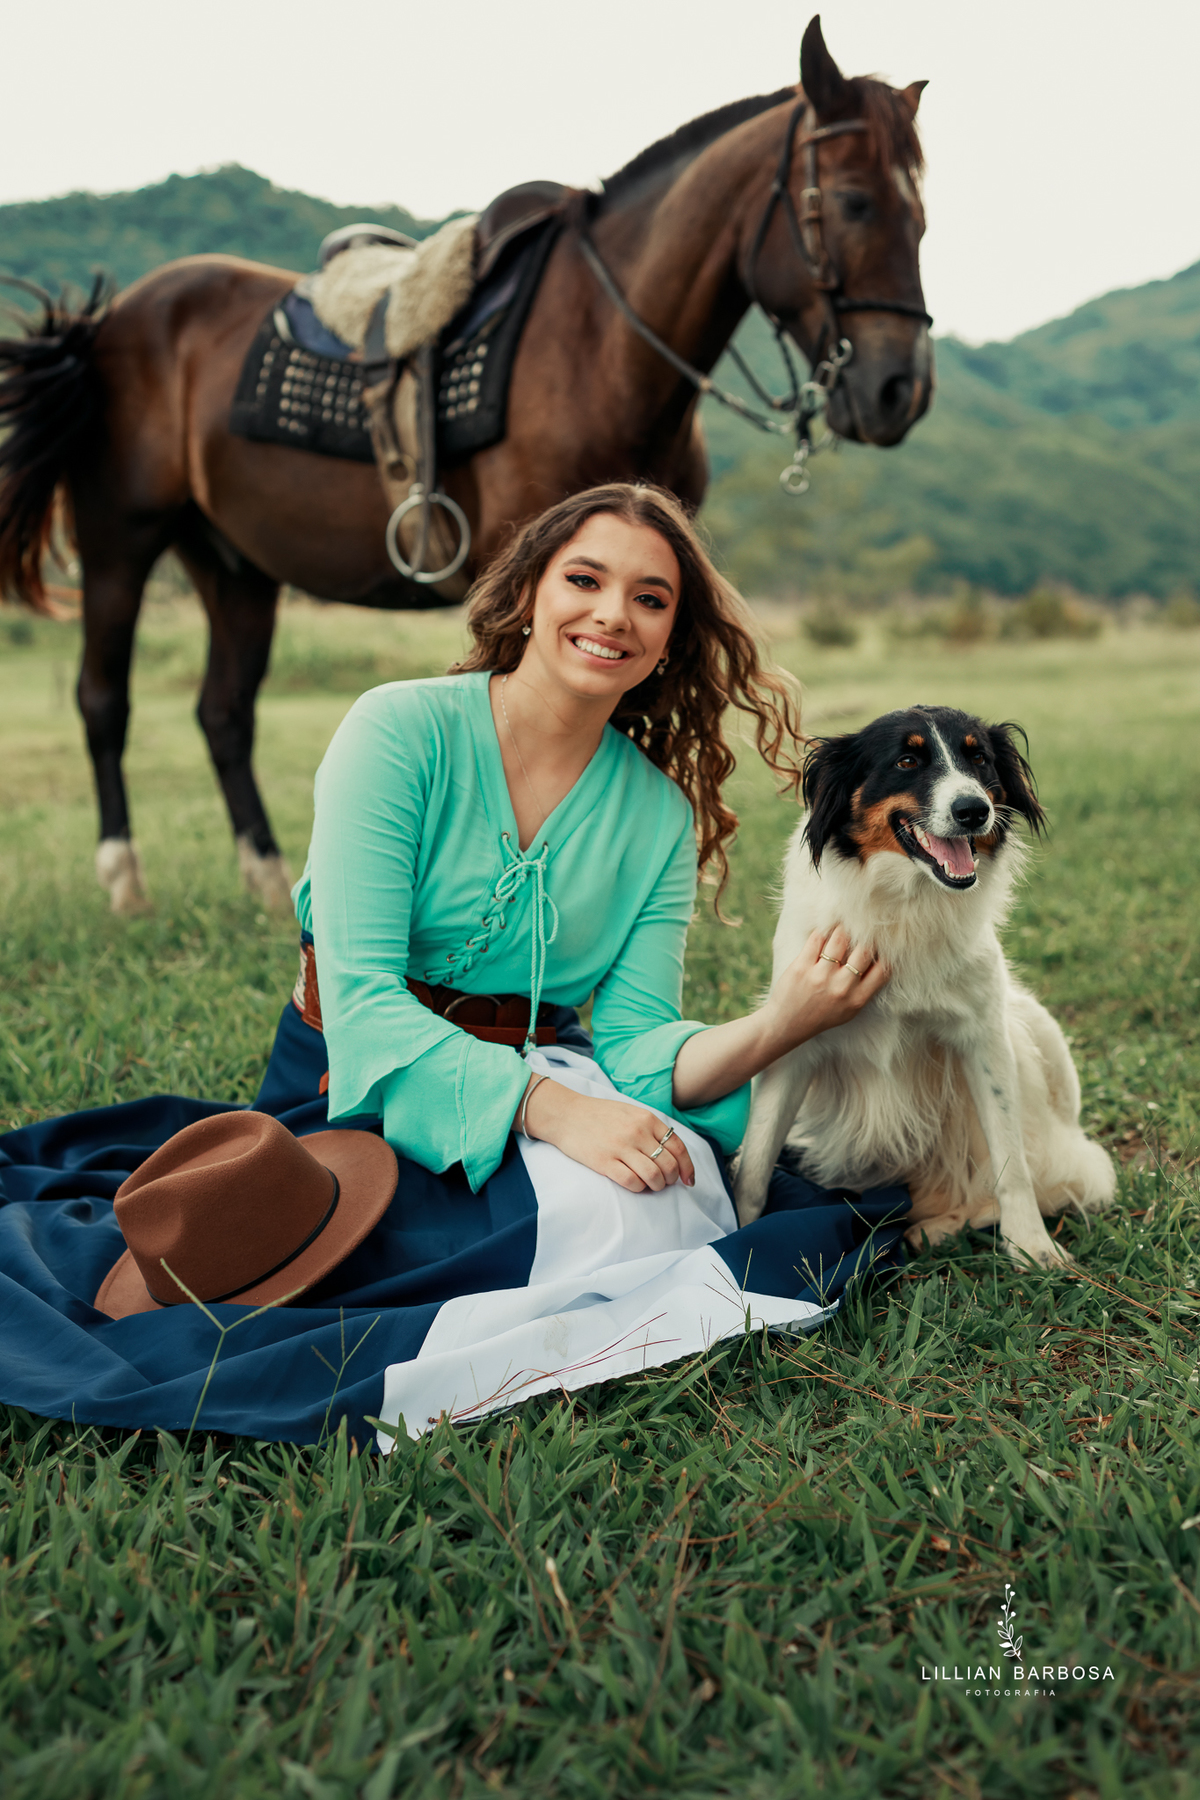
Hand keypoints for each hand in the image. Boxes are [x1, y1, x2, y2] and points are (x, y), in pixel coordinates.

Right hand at [517, 1079, 695, 1192]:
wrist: (566, 1114)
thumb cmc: (599, 1115)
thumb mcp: (630, 1112)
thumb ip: (651, 1128)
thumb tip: (672, 1154)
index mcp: (647, 1119)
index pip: (678, 1148)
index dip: (687, 1168)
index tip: (688, 1180)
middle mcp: (637, 1132)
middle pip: (668, 1165)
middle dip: (671, 1180)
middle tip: (665, 1183)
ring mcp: (621, 1147)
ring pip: (653, 1176)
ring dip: (656, 1186)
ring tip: (651, 1186)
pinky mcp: (605, 1162)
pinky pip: (632, 1182)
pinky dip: (639, 1188)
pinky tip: (635, 1185)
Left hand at [761, 925, 889, 1055]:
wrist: (787, 1024)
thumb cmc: (822, 1015)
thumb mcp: (850, 1010)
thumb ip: (865, 988)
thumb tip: (878, 957)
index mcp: (857, 999)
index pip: (883, 969)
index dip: (884, 953)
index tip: (879, 945)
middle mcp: (842, 987)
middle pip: (864, 950)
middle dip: (865, 937)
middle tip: (861, 929)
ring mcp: (821, 976)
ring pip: (840, 938)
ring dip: (842, 929)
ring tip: (842, 925)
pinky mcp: (801, 967)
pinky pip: (817, 939)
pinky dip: (822, 931)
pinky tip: (824, 931)